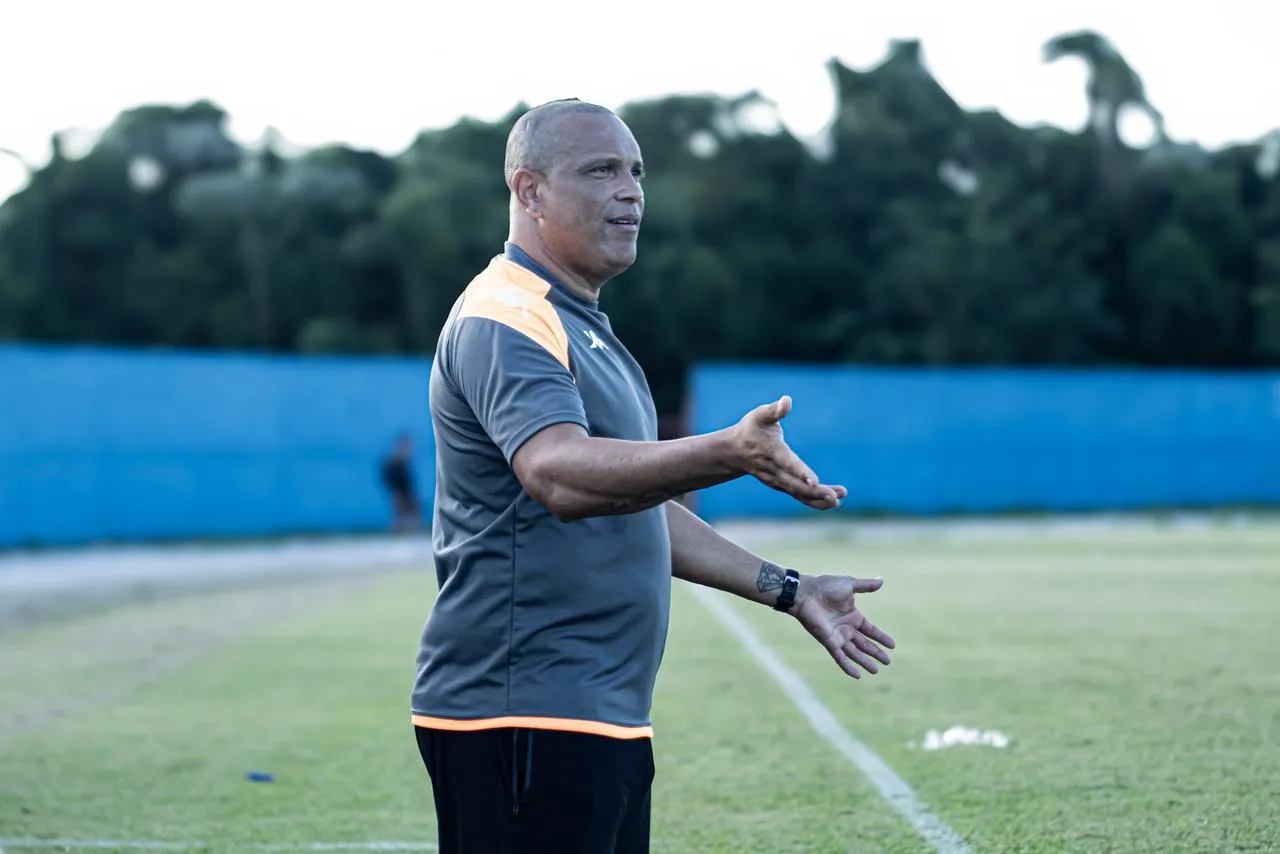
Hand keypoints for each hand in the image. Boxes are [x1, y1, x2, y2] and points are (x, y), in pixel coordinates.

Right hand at [728, 395, 845, 510]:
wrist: (733, 452)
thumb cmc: (750, 429)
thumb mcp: (759, 415)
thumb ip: (774, 410)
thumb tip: (787, 400)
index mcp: (771, 451)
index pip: (787, 462)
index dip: (800, 471)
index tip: (814, 481)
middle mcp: (773, 470)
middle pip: (795, 484)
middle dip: (814, 492)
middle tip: (834, 497)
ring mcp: (776, 481)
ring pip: (798, 493)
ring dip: (818, 498)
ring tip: (838, 499)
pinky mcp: (781, 486)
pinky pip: (798, 496)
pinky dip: (814, 501)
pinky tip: (832, 502)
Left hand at [792, 574, 893, 679]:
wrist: (806, 593)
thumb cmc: (826, 587)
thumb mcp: (849, 584)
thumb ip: (865, 586)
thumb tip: (882, 580)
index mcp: (853, 616)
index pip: (870, 630)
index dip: (881, 637)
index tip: (893, 645)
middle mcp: (846, 628)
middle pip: (864, 644)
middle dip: (876, 652)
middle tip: (888, 661)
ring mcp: (838, 636)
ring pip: (854, 653)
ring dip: (865, 661)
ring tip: (876, 671)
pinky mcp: (829, 641)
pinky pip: (839, 657)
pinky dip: (847, 666)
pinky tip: (857, 675)